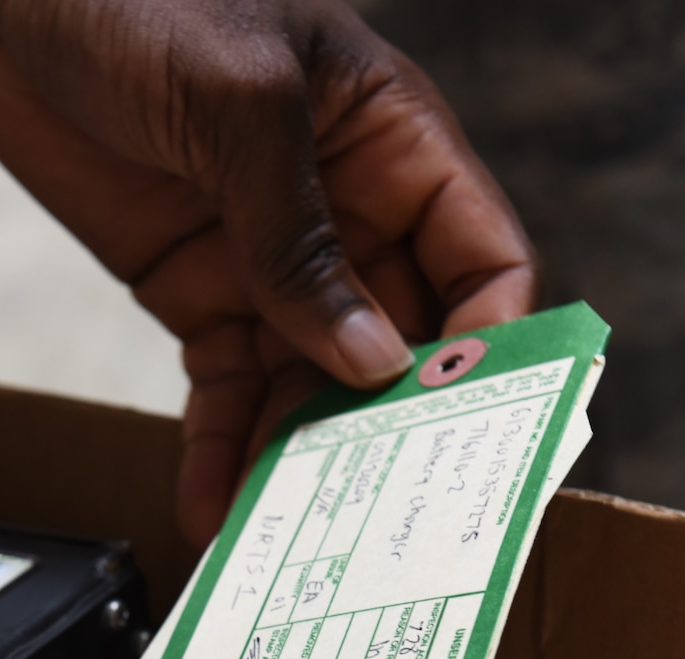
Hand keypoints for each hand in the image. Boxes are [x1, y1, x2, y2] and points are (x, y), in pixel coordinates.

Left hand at [0, 0, 536, 545]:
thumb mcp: (236, 99)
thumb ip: (298, 234)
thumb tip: (368, 361)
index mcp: (392, 141)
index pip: (482, 258)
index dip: (491, 341)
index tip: (474, 422)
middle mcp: (345, 211)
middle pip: (403, 341)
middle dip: (394, 427)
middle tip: (378, 514)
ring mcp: (267, 258)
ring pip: (313, 384)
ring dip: (303, 458)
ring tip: (291, 533)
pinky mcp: (192, 290)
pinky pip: (225, 388)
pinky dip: (220, 449)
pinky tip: (212, 507)